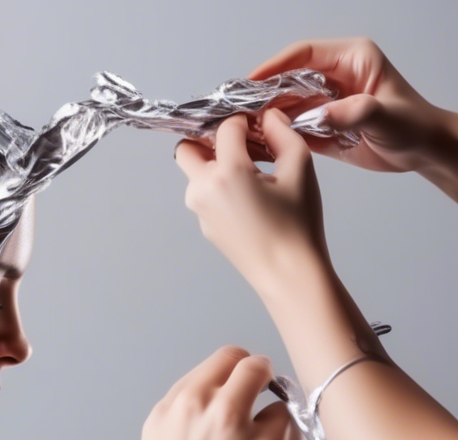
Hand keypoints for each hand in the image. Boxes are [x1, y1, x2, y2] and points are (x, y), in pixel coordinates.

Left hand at [174, 111, 328, 291]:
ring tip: (253, 173)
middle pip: (188, 148)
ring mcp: (198, 209)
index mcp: (226, 172)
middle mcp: (202, 189)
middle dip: (211, 140)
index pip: (225, 128)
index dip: (245, 121)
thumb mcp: (299, 169)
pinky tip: (250, 197)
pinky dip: (220, 186)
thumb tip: (268, 117)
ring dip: (216, 163)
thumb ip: (282, 134)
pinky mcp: (203, 223)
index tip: (261, 127)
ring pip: (195, 172)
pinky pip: (204, 194)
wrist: (287, 273)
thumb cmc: (297, 225)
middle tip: (242, 145)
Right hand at [249, 36, 457, 174]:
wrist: (422, 151)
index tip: (251, 81)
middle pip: (287, 77)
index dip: (275, 65)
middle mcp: (333, 77)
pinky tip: (257, 141)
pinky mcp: (319, 123)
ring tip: (241, 126)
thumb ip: (355, 113)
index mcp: (351, 60)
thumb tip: (320, 117)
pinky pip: (291, 125)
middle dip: (262, 92)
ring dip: (265, 114)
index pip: (304, 54)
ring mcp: (324, 101)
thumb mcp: (387, 116)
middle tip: (238, 106)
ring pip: (285, 102)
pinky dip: (274, 133)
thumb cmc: (414, 125)